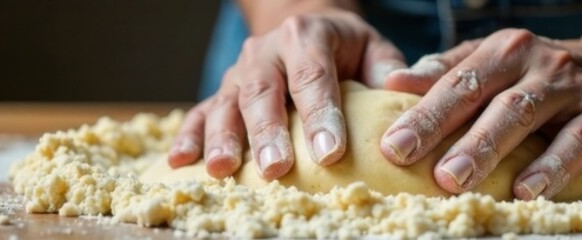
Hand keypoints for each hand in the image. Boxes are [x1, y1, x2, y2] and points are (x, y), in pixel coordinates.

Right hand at [168, 9, 405, 179]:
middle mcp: (265, 52)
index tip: (330, 151)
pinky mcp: (220, 92)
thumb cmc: (344, 48)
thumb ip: (387, 69)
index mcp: (306, 36)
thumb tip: (400, 94)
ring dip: (222, 139)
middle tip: (276, 168)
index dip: (321, 114)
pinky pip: (199, 113)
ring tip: (223, 170)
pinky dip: (188, 137)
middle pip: (262, 93)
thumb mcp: (372, 47)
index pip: (313, 77)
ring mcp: (237, 73)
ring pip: (225, 104)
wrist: (301, 25)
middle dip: (267, 133)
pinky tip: (181, 162)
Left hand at [380, 29, 581, 199]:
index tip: (388, 142)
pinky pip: (577, 142)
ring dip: (486, 147)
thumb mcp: (501, 66)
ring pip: (524, 114)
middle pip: (482, 94)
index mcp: (503, 51)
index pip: (455, 80)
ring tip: (454, 178)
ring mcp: (572, 89)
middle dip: (439, 125)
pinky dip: (551, 166)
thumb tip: (395, 84)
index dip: (420, 110)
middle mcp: (535, 63)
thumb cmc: (549, 78)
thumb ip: (451, 73)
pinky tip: (526, 190)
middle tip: (404, 155)